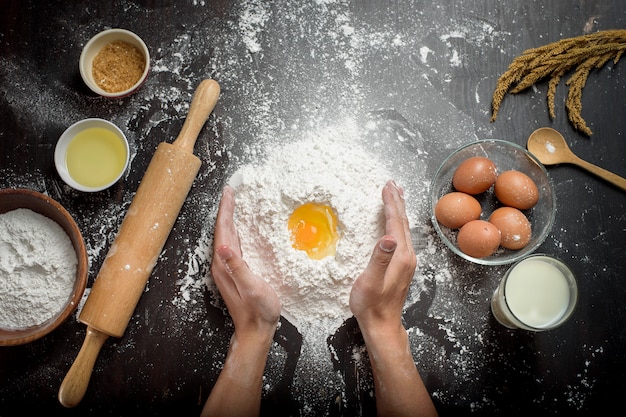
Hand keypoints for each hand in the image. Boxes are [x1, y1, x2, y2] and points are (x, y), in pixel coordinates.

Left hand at [210, 185, 280, 336]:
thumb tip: (223, 247)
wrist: (256, 331)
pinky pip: (233, 245)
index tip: (229, 192)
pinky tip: (240, 230)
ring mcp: (228, 269)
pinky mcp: (235, 272)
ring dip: (229, 219)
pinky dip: (235, 231)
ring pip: (227, 237)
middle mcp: (223, 264)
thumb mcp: (251, 287)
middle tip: (231, 191)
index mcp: (224, 265)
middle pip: (223, 231)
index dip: (226, 210)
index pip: (223, 231)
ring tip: (233, 204)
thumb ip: (238, 267)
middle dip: (226, 210)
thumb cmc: (257, 311)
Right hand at [349, 179, 415, 333]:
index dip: (390, 203)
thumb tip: (388, 237)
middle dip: (397, 201)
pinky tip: (394, 223)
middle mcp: (408, 256)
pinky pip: (402, 237)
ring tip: (396, 196)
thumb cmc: (372, 305)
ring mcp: (407, 261)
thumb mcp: (370, 281)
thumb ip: (380, 258)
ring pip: (404, 229)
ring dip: (399, 211)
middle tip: (392, 184)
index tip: (386, 187)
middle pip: (403, 222)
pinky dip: (397, 223)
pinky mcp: (402, 266)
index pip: (395, 223)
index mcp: (401, 256)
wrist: (382, 325)